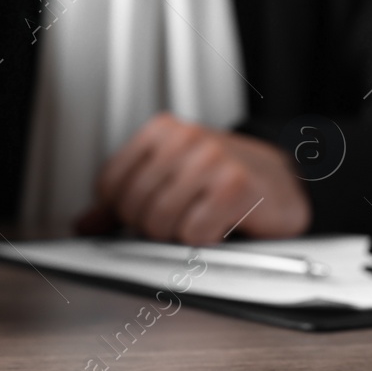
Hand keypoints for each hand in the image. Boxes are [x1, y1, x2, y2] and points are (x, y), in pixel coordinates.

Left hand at [76, 112, 311, 242]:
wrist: (284, 181)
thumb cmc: (226, 178)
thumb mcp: (171, 177)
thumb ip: (124, 199)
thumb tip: (86, 223)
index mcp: (162, 130)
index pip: (110, 183)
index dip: (120, 212)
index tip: (139, 216)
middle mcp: (185, 139)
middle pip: (134, 207)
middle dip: (151, 227)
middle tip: (178, 221)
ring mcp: (210, 160)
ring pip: (161, 223)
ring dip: (179, 235)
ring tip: (199, 221)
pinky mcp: (233, 188)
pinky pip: (194, 234)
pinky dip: (204, 240)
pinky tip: (219, 225)